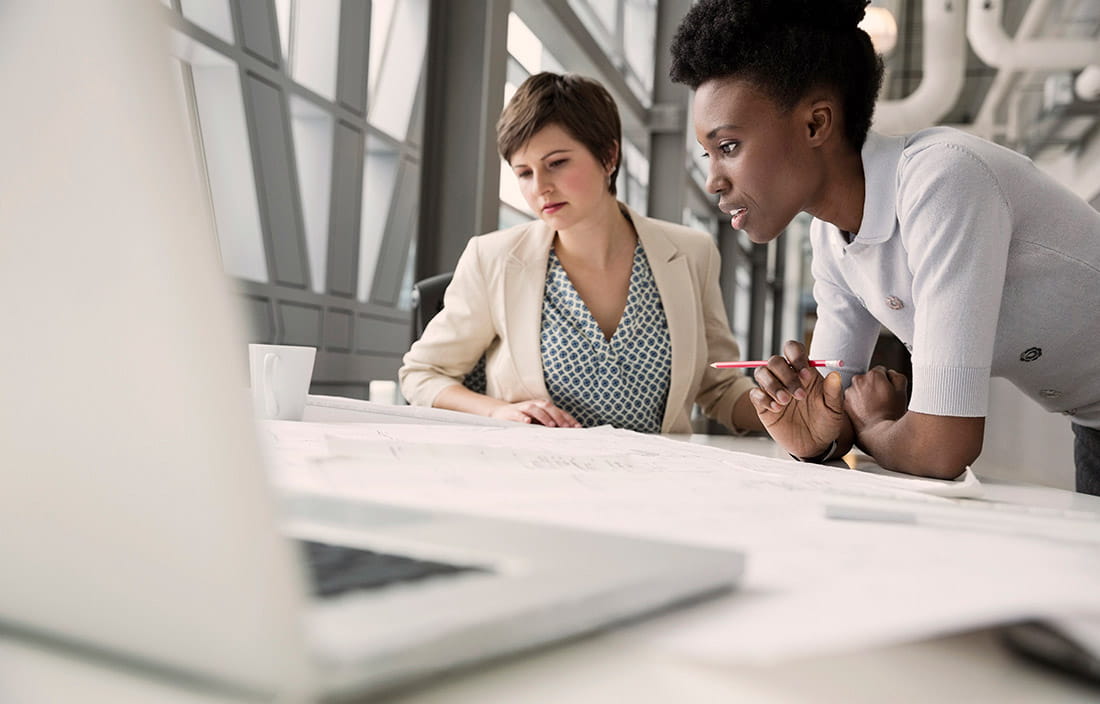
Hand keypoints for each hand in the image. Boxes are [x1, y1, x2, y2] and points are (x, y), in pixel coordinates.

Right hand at [489, 399, 580, 427]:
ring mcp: (523, 407)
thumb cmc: (524, 418)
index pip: (558, 411)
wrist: (501, 413)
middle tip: (566, 427)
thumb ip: (550, 425)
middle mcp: (535, 405)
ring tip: (551, 425)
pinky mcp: (512, 412)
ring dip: (544, 417)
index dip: (568, 418)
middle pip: (548, 407)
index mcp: (544, 407)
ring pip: (535, 409)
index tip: (577, 427)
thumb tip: (566, 434)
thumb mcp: (538, 421)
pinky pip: (518, 414)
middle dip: (558, 417)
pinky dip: (523, 417)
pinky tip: (528, 422)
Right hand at [748, 340, 845, 457]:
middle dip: (785, 375)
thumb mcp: (834, 409)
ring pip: (761, 373)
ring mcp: (773, 390)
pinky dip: (763, 398)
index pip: (793, 350)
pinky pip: (754, 394)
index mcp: (803, 371)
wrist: (815, 445)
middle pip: (775, 361)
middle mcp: (786, 377)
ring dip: (772, 385)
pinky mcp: (763, 405)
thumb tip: (834, 374)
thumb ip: (834, 392)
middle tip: (799, 395)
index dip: (796, 357)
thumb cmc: (826, 423)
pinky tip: (776, 409)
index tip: (806, 374)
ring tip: (785, 402)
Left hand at [844, 366, 907, 434]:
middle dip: (874, 388)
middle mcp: (858, 381)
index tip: (888, 392)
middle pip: (868, 380)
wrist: (878, 435)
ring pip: (859, 390)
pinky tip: (865, 413)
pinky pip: (852, 401)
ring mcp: (849, 393)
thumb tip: (890, 374)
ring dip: (864, 396)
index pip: (881, 372)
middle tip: (882, 401)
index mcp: (874, 375)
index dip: (886, 382)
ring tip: (874, 409)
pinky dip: (857, 405)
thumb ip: (896, 377)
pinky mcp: (844, 404)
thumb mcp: (902, 392)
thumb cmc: (891, 415)